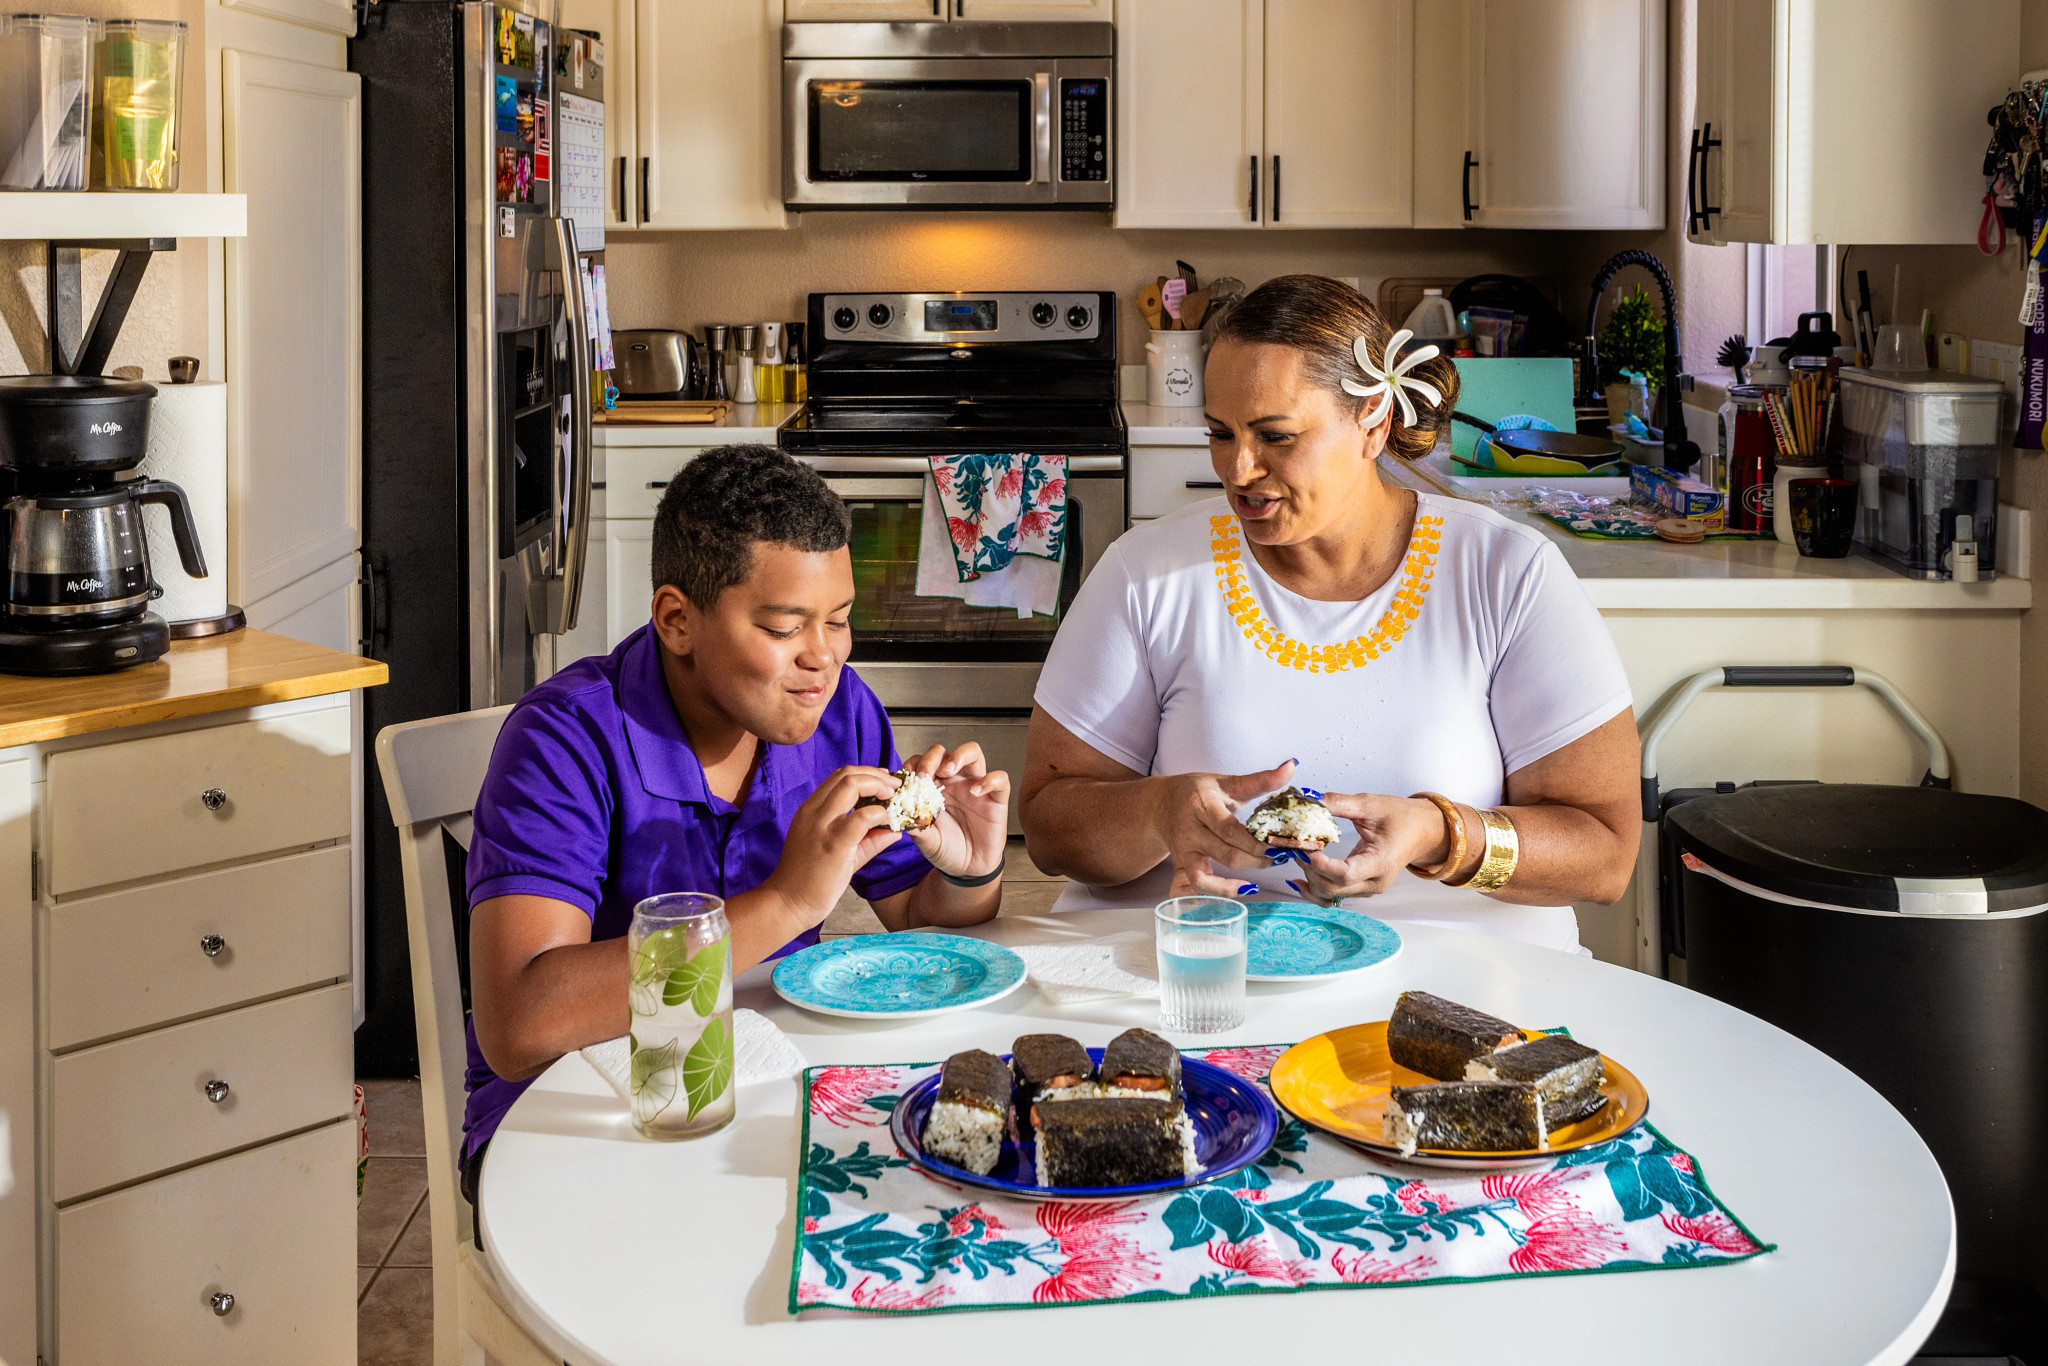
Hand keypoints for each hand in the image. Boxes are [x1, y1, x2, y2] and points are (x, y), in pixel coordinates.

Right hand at [761, 766, 900, 922]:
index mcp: (811, 810)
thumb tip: (894, 831)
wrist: (786, 904)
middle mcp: (813, 812)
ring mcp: (821, 825)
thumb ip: (866, 838)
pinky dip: (880, 814)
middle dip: (877, 774)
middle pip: (847, 774)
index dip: (866, 774)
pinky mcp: (834, 843)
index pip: (839, 776)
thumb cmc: (808, 880)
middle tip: (896, 785)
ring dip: (879, 785)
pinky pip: (862, 817)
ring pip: (851, 784)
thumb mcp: (837, 851)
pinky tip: (889, 822)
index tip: (885, 782)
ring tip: (894, 797)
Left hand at [901, 742, 1009, 878]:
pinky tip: (976, 792)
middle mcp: (954, 782)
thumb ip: (914, 826)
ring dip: (959, 756)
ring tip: (948, 771)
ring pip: (973, 753)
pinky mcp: (996, 798)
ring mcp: (976, 787)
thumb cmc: (946, 849)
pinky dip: (990, 780)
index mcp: (934, 787)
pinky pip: (1000, 779)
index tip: (906, 778)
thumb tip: (899, 813)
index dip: (913, 765)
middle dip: (931, 758)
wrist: (967, 869)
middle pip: (944, 753)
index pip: (922, 763)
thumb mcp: (925, 839)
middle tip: (924, 773)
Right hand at [1161, 759, 1297, 896]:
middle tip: (1278, 858)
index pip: (1231, 830)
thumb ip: (1261, 779)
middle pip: (1226, 855)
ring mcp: (1182, 851)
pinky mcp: (1179, 866)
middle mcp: (1188, 831)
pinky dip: (1212, 894)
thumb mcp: (1227, 782)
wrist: (1159, 803)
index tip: (1279, 845)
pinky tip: (1236, 891)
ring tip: (1257, 882)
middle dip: (1257, 861)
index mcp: (1201, 805)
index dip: (1257, 843)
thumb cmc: (1197, 792)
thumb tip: (1292, 766)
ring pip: (1205, 878)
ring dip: (1233, 886)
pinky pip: (1192, 888)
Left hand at [1292, 792, 1448, 903]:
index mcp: (1381, 862)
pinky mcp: (1361, 888)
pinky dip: (1315, 888)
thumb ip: (1339, 803)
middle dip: (1309, 869)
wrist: (1421, 831)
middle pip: (1332, 888)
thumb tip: (1309, 799)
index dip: (1320, 863)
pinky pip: (1333, 896)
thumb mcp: (1370, 804)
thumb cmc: (1401, 817)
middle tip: (1294, 846)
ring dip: (1309, 879)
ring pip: (1330, 895)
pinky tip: (1300, 877)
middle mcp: (1375, 882)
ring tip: (1297, 855)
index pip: (1344, 874)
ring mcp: (1368, 889)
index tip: (1305, 845)